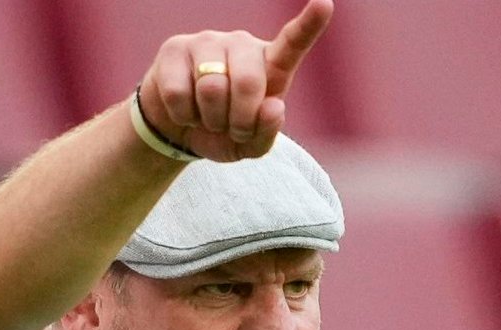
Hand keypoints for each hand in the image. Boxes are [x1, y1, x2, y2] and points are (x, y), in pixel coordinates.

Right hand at [137, 0, 333, 161]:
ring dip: (210, 120)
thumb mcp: (248, 145)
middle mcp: (242, 45)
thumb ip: (267, 133)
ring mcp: (207, 42)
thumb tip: (274, 107)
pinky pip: (179, 93)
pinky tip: (185, 110)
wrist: (176, 129)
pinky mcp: (175, 49)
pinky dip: (183, 116)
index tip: (324, 3)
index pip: (292, 43)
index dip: (309, 24)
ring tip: (208, 118)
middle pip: (248, 82)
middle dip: (239, 120)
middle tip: (232, 129)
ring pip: (211, 88)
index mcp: (270, 65)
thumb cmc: (222, 132)